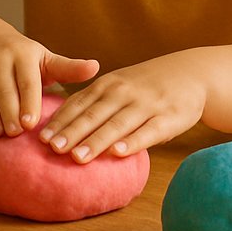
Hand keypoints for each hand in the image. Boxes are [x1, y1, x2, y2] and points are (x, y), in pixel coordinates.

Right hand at [0, 26, 98, 137]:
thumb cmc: (16, 53)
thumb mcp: (41, 57)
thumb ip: (67, 67)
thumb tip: (96, 67)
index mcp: (21, 53)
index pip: (27, 82)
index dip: (28, 105)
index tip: (30, 125)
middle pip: (3, 92)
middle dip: (9, 115)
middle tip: (15, 133)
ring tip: (0, 133)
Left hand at [38, 53, 206, 160]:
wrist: (190, 73)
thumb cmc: (145, 86)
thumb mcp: (117, 86)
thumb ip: (94, 103)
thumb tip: (62, 127)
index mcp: (107, 84)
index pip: (79, 103)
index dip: (60, 121)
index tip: (41, 137)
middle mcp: (124, 92)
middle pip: (93, 114)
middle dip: (72, 132)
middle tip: (53, 148)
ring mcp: (146, 104)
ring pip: (117, 124)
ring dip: (96, 141)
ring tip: (78, 157)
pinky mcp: (168, 118)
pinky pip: (148, 132)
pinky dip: (132, 143)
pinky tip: (118, 153)